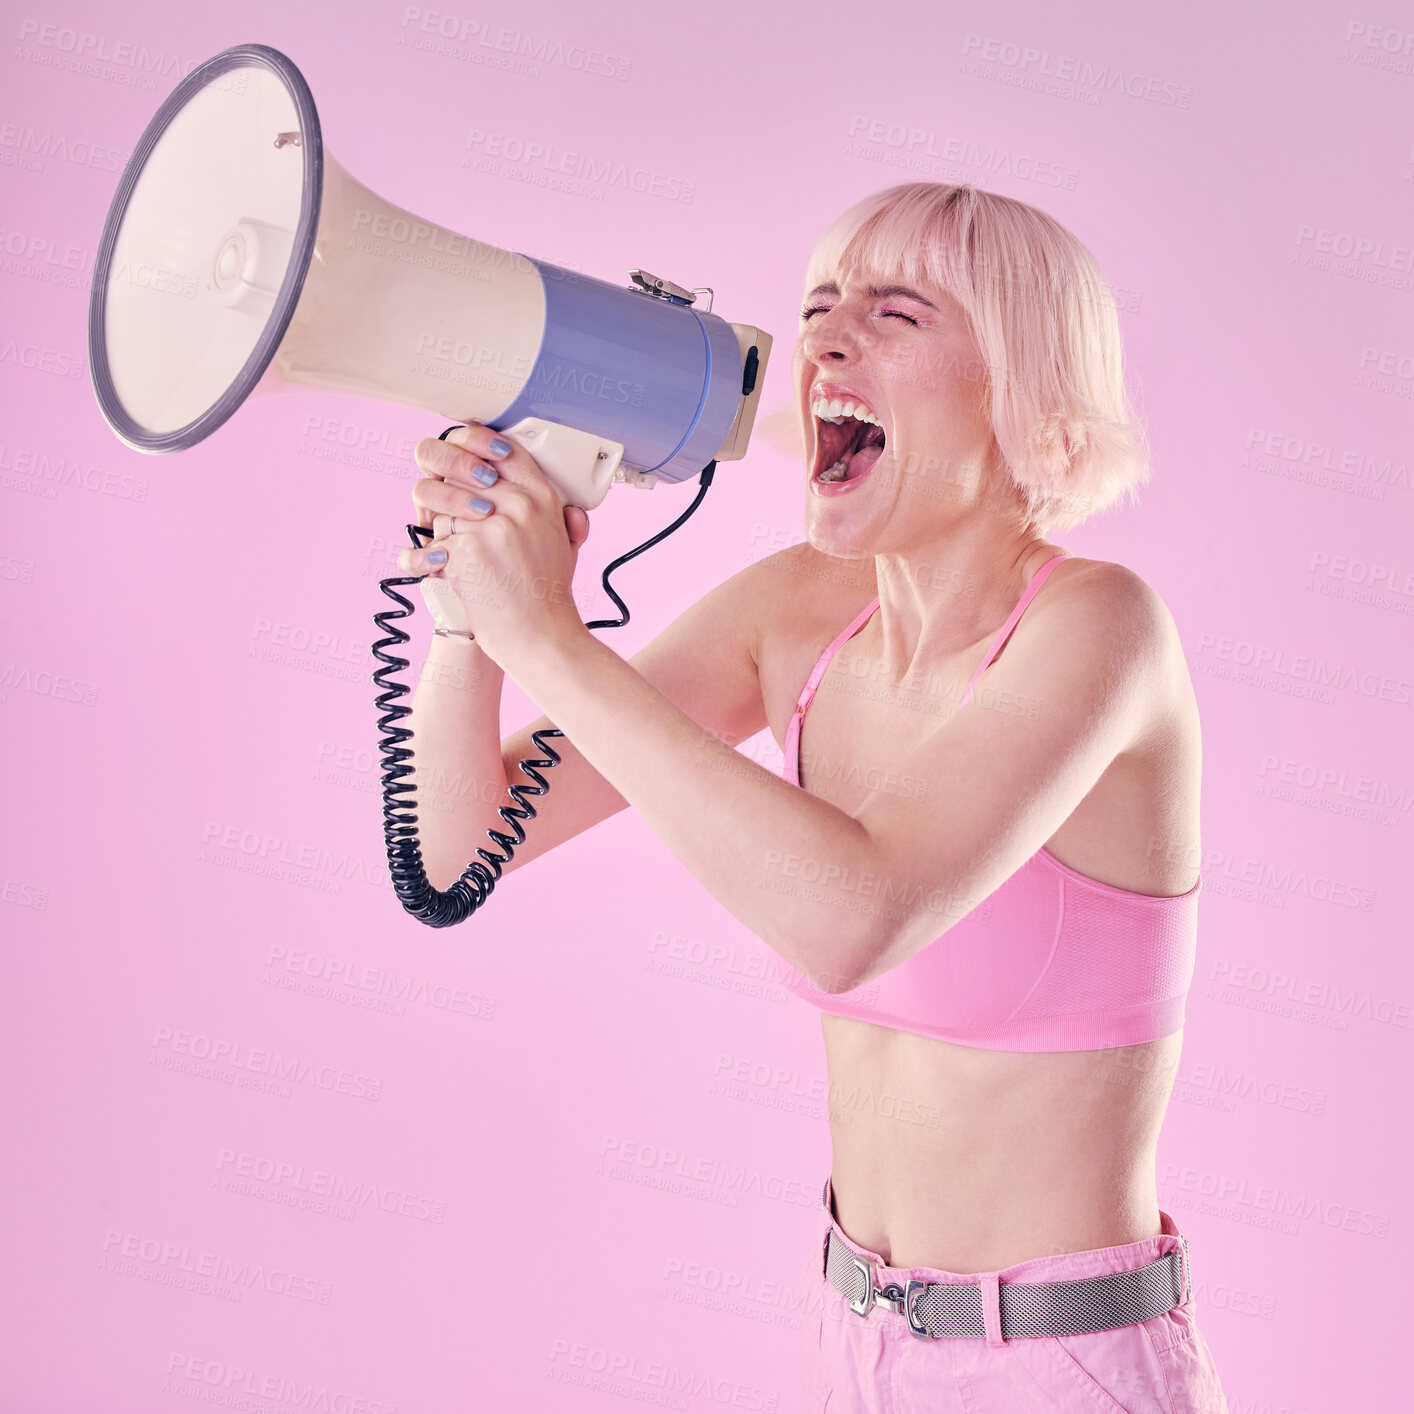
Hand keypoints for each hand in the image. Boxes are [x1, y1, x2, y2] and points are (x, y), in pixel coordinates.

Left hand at [398, 423, 591, 669]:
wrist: (539, 637)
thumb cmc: (548, 599)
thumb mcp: (568, 550)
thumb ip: (566, 523)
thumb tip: (574, 510)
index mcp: (543, 499)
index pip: (504, 450)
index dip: (477, 445)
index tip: (465, 453)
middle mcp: (519, 506)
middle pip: (462, 475)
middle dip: (449, 496)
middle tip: (449, 514)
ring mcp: (491, 526)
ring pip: (443, 508)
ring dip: (440, 531)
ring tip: (453, 554)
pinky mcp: (466, 549)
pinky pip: (429, 542)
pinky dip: (424, 560)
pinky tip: (432, 570)